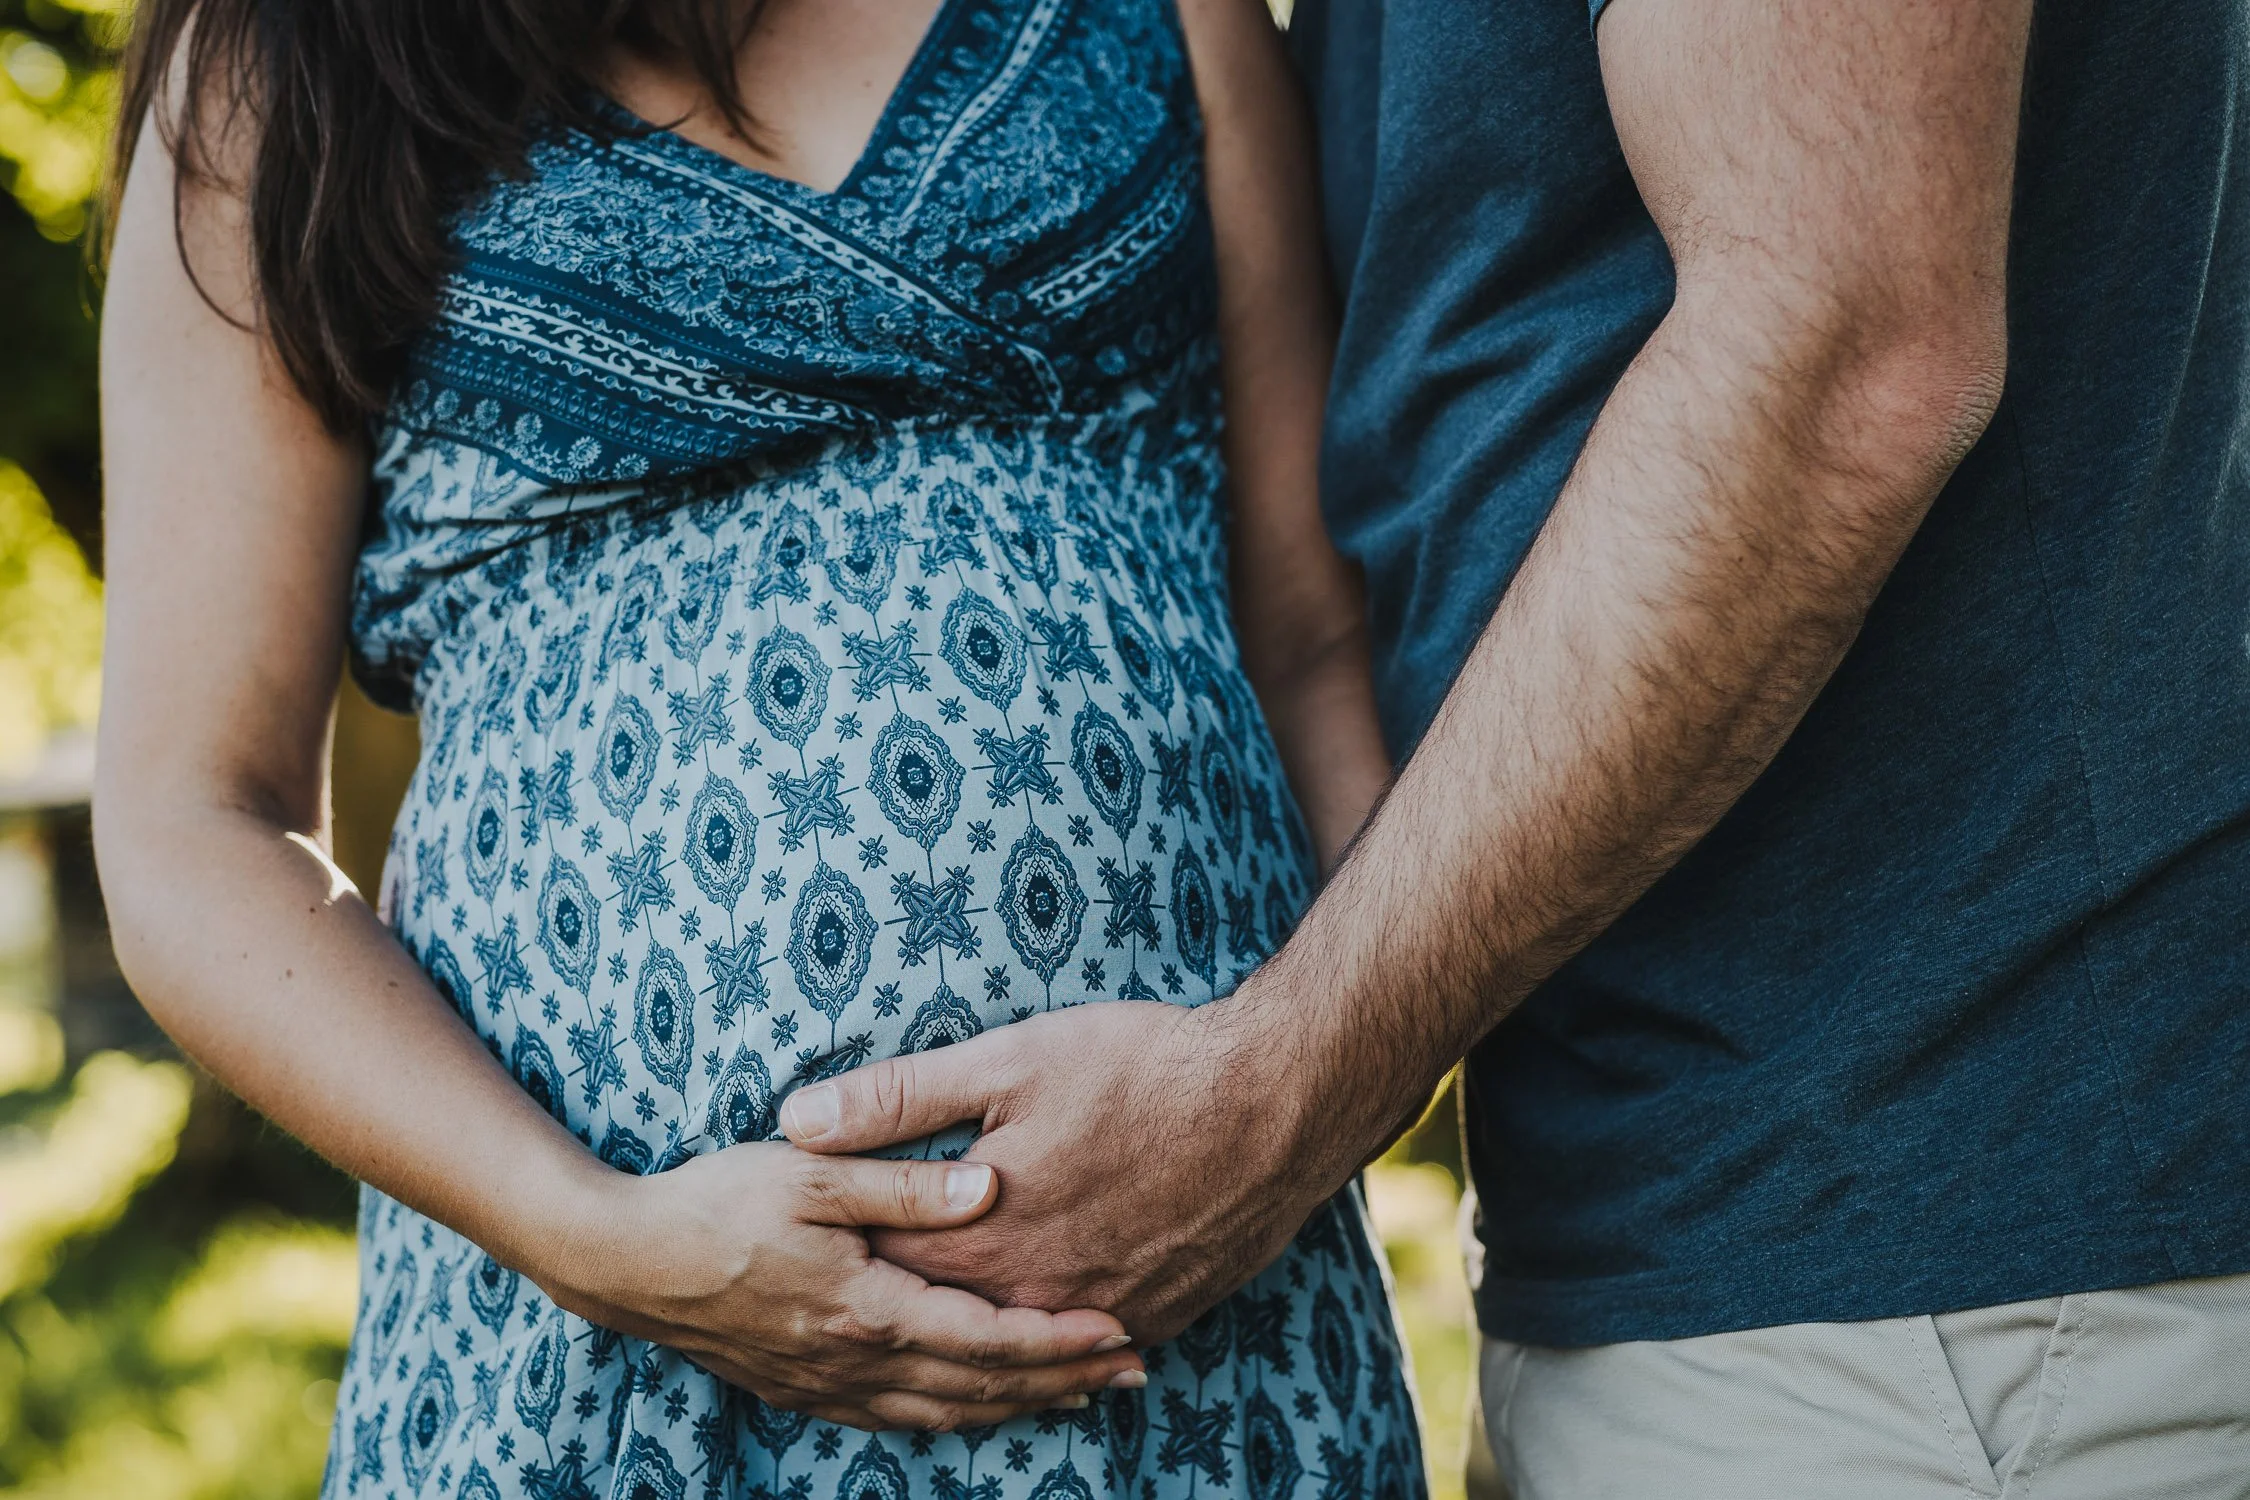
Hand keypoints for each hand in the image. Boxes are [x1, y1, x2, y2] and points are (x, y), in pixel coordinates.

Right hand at [537, 1142, 1146, 1430]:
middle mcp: (854, 1362)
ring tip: (1081, 1392)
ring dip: (1018, 1404)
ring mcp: (826, 1385)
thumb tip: (990, 1189)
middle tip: (1134, 1367)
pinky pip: (899, 1419)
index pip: (986, 1337)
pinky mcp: (803, 1389)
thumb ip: (904, 1185)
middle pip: (980, 1386)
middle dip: (1062, 1380)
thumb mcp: (812, 1174)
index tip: (1120, 1329)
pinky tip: (980, 1405)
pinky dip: (956, 1415)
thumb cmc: (715, 1203)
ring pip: (945, 1412)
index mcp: (865, 1309)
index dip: (1058, 1340)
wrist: (622, 1261)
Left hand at [779, 999, 1336, 1343]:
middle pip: (942, 1321)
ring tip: (933, 1341)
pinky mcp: (1160, 1314)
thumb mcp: (1007, 1062)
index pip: (881, 1264)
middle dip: (894, 1309)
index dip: (839, 1249)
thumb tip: (796, 1121)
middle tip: (842, 1309)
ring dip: (975, 1343)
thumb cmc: (1140, 1068)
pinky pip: (1087, 1347)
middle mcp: (1035, 1297)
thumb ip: (897, 1099)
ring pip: (1016, 1346)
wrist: (1278, 1100)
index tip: (800, 1243)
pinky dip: (1055, 1348)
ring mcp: (1101, 1313)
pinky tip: (1044, 1348)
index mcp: (983, 1243)